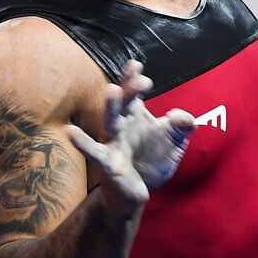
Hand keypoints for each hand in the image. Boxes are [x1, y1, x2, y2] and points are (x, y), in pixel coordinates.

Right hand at [64, 60, 194, 211]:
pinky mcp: (107, 163)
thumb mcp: (174, 141)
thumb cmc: (152, 161)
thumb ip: (182, 126)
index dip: (133, 78)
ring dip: (110, 106)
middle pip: (123, 103)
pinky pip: (94, 151)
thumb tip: (186, 118)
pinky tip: (70, 131)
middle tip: (141, 80)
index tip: (136, 65)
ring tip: (110, 90)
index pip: (132, 93)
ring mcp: (112, 143)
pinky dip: (82, 142)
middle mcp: (121, 126)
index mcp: (134, 116)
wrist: (138, 192)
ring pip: (109, 122)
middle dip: (129, 89)